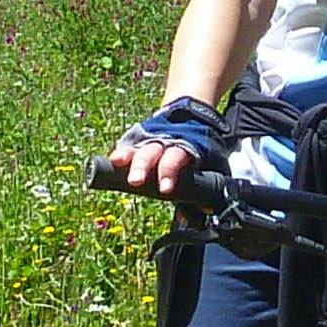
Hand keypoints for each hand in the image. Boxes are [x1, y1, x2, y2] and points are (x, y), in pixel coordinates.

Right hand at [106, 94, 227, 199]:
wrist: (194, 118)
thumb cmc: (203, 150)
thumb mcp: (212, 165)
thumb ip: (206, 186)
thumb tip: (205, 208)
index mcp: (186, 149)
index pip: (176, 159)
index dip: (169, 173)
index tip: (164, 188)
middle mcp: (167, 143)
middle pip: (153, 152)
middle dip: (143, 166)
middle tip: (136, 181)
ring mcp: (153, 140)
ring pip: (139, 148)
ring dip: (128, 157)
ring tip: (117, 163)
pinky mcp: (141, 140)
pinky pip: (129, 145)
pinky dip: (122, 152)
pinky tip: (114, 159)